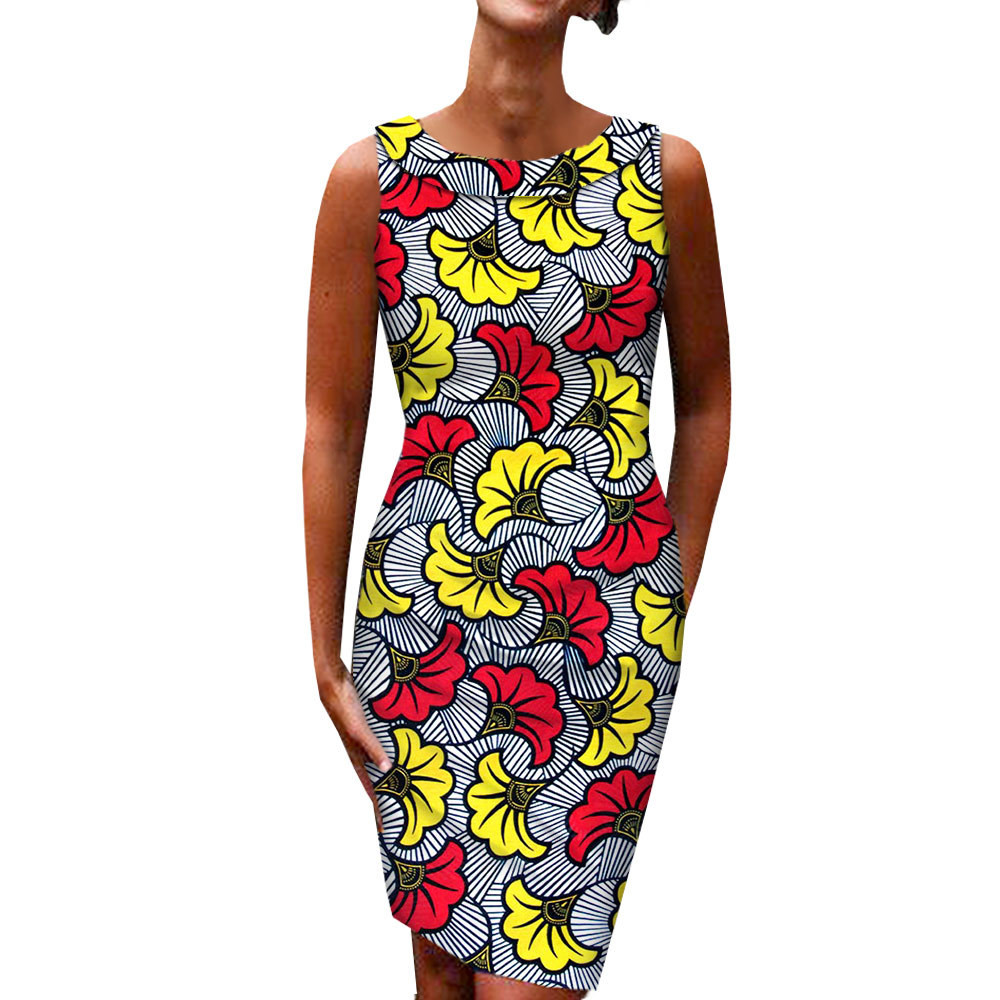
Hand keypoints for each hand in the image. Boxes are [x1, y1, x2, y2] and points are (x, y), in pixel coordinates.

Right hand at [316, 657, 389, 831]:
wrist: (333, 681)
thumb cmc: (343, 705)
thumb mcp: (359, 728)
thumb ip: (372, 747)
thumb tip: (388, 768)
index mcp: (355, 757)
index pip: (368, 790)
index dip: (376, 809)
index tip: (385, 830)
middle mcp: (358, 752)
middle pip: (375, 780)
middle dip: (387, 796)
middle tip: (402, 812)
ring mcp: (362, 740)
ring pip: (379, 763)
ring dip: (391, 773)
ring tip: (407, 785)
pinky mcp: (367, 727)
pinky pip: (381, 745)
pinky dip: (391, 751)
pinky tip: (403, 751)